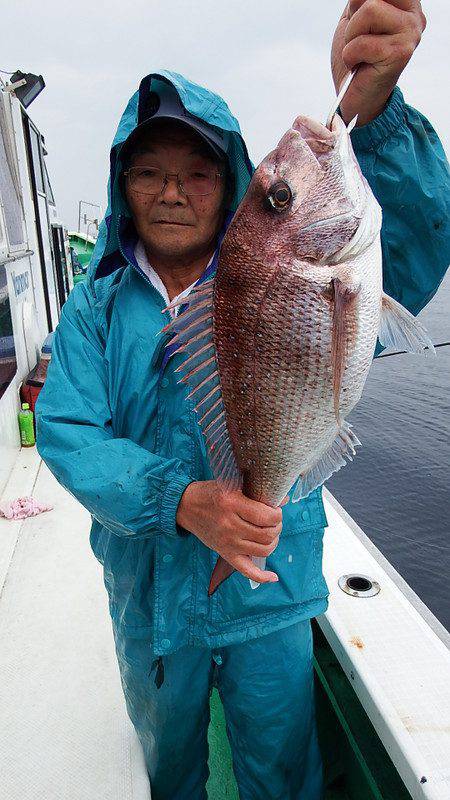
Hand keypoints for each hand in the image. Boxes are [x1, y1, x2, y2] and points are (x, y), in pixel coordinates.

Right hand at [176, 480, 288, 583]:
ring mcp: (227, 543)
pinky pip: (247, 571)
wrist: (185, 506)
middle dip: (277, 527)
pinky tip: (273, 576)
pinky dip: (262, 577)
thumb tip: (282, 499)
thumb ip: (256, 491)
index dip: (278, 515)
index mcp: (232, 504)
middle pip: (267, 535)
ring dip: (273, 542)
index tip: (276, 510)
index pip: (267, 517)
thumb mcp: (232, 484)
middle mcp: (230, 526)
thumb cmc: (210, 493)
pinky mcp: (224, 554)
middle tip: (274, 521)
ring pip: (263, 550)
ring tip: (271, 534)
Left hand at [331, 0, 425, 125]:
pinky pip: (363, 42)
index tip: (361, 24)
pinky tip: (359, 65)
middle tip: (358, 40)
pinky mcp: (400, 54)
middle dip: (355, 18)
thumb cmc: (355, 59)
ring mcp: (410, 34)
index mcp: (405, 5)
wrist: (355, 98)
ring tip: (358, 53)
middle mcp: (414, 16)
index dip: (360, 4)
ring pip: (369, 11)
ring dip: (352, 36)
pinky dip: (350, 55)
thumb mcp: (354, 18)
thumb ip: (361, 0)